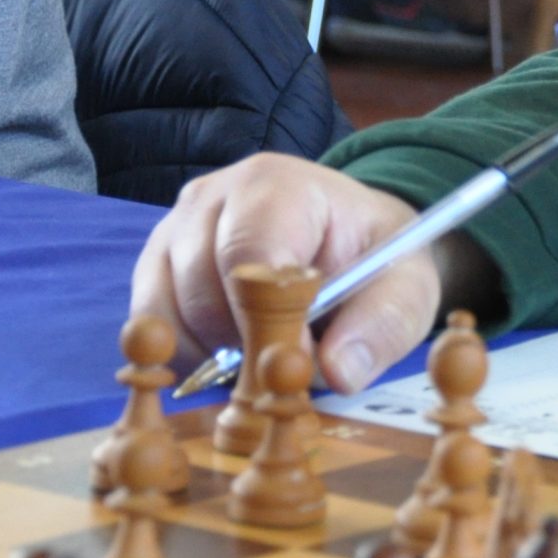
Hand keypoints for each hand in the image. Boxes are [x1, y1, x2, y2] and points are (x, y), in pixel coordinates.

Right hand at [131, 155, 425, 392]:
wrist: (349, 238)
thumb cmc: (375, 259)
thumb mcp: (407, 288)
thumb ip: (383, 325)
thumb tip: (338, 372)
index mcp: (278, 185)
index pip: (247, 255)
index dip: (266, 323)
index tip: (296, 364)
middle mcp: (214, 196)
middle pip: (201, 288)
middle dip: (244, 342)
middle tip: (287, 363)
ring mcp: (175, 226)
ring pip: (166, 310)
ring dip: (212, 351)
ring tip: (265, 349)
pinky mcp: (157, 260)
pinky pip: (150, 320)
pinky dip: (186, 351)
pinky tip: (231, 351)